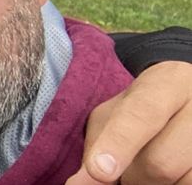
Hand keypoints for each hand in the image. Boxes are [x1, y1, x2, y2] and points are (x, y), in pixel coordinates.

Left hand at [68, 61, 191, 183]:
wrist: (186, 96)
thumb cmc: (141, 107)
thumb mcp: (113, 113)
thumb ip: (96, 144)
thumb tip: (78, 183)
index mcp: (168, 84)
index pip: (142, 114)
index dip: (119, 144)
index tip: (100, 171)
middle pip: (161, 162)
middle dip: (133, 177)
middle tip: (123, 171)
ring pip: (182, 181)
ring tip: (146, 168)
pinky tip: (168, 175)